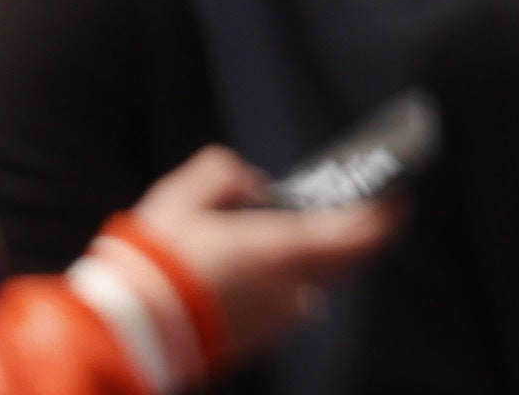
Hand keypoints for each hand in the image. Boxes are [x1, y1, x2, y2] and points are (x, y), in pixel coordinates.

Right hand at [120, 145, 392, 365]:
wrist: (121, 335)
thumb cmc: (153, 264)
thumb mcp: (180, 196)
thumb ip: (222, 174)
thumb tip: (249, 183)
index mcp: (283, 250)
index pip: (363, 233)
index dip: (387, 214)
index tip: (397, 196)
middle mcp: (290, 289)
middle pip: (345, 262)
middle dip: (349, 236)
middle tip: (343, 214)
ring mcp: (273, 323)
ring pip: (311, 288)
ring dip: (308, 266)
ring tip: (280, 245)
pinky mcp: (252, 345)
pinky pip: (283, 311)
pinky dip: (279, 291)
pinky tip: (245, 280)